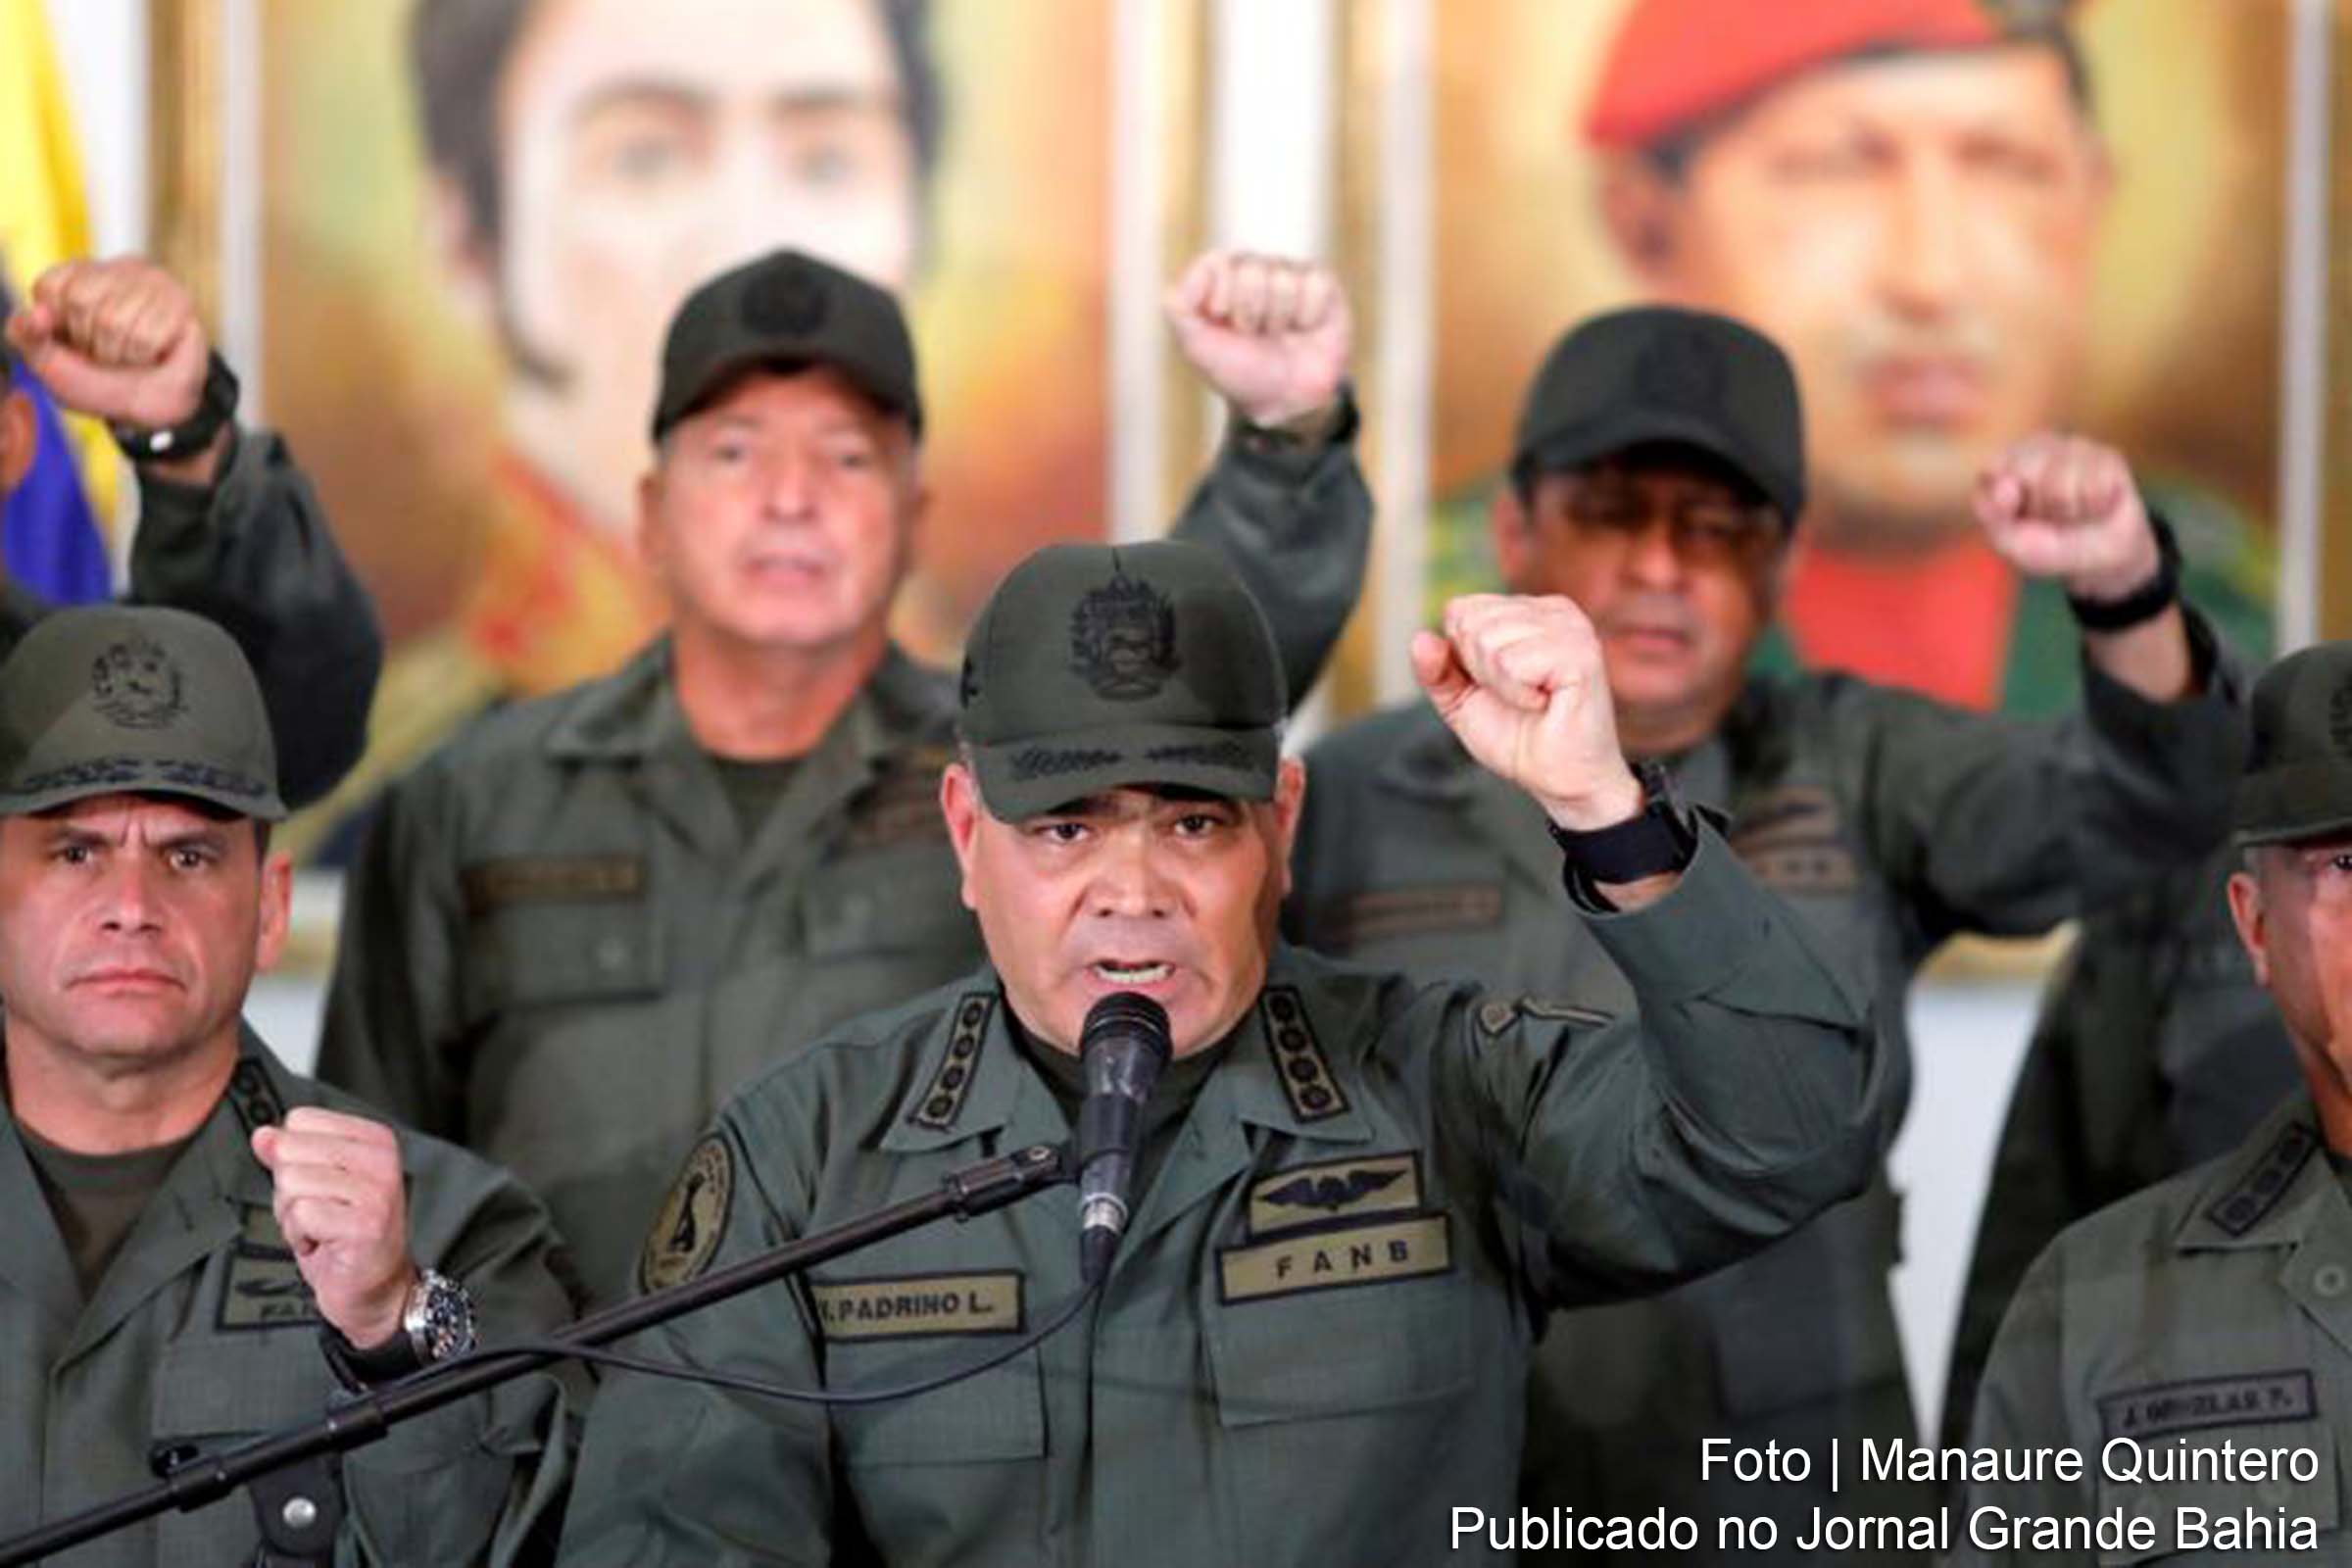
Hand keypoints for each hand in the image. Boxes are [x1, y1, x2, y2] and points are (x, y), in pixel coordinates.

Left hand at [4, 258, 210, 429]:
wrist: (148, 410)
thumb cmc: (98, 381)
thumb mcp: (48, 362)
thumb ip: (26, 336)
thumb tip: (36, 313)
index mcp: (79, 274)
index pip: (51, 287)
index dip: (60, 327)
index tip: (76, 342)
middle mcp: (116, 268)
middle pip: (82, 301)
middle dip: (90, 342)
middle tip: (106, 352)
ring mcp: (152, 282)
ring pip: (115, 321)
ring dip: (119, 354)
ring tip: (130, 356)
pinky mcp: (182, 303)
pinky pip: (148, 335)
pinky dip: (144, 356)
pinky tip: (153, 355)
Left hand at [252, 1107, 416, 1349]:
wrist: (375, 1289)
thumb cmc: (346, 1236)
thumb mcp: (314, 1184)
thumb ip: (288, 1154)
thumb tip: (262, 1134)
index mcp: (374, 1139)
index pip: (300, 1121)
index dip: (293, 1158)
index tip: (319, 1186)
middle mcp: (381, 1159)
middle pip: (290, 1150)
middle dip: (288, 1189)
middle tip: (318, 1212)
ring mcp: (377, 1191)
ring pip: (291, 1184)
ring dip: (293, 1217)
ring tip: (322, 1229)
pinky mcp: (365, 1224)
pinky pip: (300, 1215)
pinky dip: (300, 1236)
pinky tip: (324, 1244)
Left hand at [1163, 250, 1349, 429]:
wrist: (1284, 401)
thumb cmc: (1239, 371)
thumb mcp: (1196, 347)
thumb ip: (1179, 307)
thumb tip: (1202, 268)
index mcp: (1222, 277)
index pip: (1217, 262)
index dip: (1221, 299)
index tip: (1223, 324)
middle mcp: (1255, 269)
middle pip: (1250, 270)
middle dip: (1250, 313)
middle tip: (1254, 336)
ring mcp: (1290, 274)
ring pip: (1283, 279)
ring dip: (1279, 319)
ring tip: (1279, 335)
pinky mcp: (1323, 285)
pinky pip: (1316, 284)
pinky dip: (1308, 316)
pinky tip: (1304, 329)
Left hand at [1413, 594, 1642, 830]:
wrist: (1559, 781)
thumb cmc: (1518, 737)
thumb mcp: (1461, 702)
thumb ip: (1436, 671)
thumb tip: (1420, 638)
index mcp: (1529, 611)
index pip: (1460, 609)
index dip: (1463, 658)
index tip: (1498, 685)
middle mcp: (1554, 610)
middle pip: (1471, 622)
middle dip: (1480, 672)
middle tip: (1518, 696)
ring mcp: (1571, 628)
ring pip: (1489, 641)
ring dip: (1501, 686)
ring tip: (1534, 700)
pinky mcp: (1581, 653)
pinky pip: (1513, 663)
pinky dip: (1518, 694)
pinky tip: (1545, 703)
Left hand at [1974, 434, 2158, 602]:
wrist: (2098, 558)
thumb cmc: (2046, 546)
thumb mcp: (2009, 543)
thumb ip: (1994, 516)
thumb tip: (2006, 485)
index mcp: (2004, 461)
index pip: (1994, 470)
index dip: (2005, 503)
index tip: (2016, 517)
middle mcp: (2037, 446)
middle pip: (2030, 475)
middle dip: (2041, 509)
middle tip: (2049, 518)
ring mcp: (2074, 447)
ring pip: (2063, 486)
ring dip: (2069, 512)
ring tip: (2073, 513)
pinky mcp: (2108, 457)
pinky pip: (2096, 488)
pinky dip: (2094, 508)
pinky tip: (2095, 507)